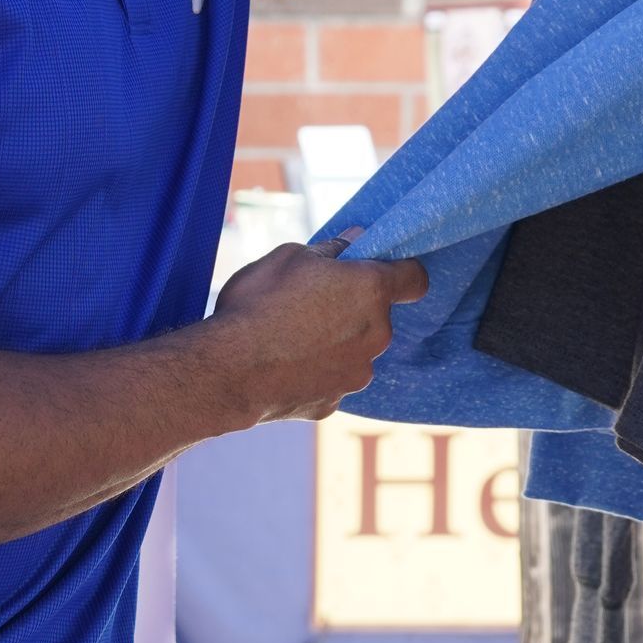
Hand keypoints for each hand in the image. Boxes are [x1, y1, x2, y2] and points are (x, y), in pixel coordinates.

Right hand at [211, 232, 429, 423]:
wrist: (227, 371)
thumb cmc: (258, 305)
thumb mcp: (289, 257)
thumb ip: (331, 250)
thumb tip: (355, 240)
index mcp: (371, 290)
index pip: (415, 278)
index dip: (402, 272)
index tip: (381, 272)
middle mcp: (376, 334)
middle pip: (377, 317)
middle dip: (352, 309)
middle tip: (310, 302)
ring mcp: (357, 373)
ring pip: (354, 351)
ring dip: (335, 343)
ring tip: (290, 338)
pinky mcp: (334, 402)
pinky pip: (330, 380)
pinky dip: (314, 372)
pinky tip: (283, 366)